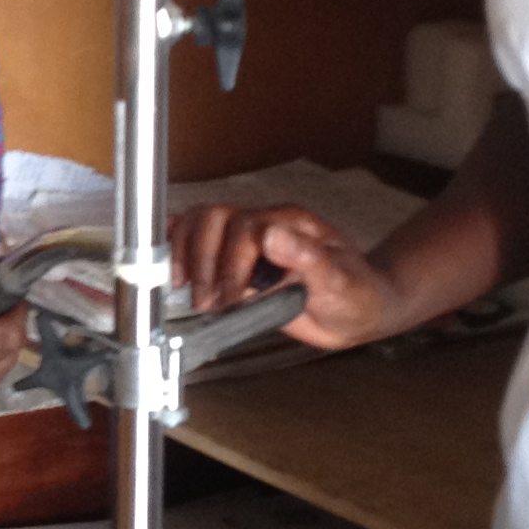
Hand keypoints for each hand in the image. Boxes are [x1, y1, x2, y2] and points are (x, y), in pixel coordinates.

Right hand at [169, 204, 394, 348]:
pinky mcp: (234, 258)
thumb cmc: (354, 295)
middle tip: (207, 301)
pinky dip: (179, 248)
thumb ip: (308, 258)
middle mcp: (265, 226)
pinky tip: (171, 268)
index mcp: (291, 224)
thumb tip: (271, 235)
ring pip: (201, 224)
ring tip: (192, 293)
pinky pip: (199, 239)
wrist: (356, 310)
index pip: (245, 226)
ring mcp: (247, 241)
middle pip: (214, 218)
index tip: (232, 296)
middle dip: (204, 261)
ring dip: (187, 257)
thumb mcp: (341, 282)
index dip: (231, 262)